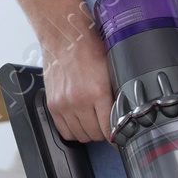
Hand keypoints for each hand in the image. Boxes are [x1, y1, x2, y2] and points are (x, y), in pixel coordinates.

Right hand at [43, 21, 113, 144]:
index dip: (117, 138)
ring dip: (88, 132)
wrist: (64, 38)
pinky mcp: (52, 105)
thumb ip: (116, 94)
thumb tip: (125, 113)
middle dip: (103, 133)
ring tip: (92, 122)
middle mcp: (79, 101)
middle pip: (94, 135)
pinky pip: (64, 131)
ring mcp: (63, 104)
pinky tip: (79, 122)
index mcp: (97, 92)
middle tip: (106, 125)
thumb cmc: (88, 49)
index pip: (109, 129)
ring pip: (79, 135)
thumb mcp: (111, 70)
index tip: (120, 140)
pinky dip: (73, 131)